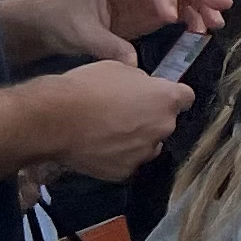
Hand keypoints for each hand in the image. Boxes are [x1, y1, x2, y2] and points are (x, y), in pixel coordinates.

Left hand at [6, 0, 227, 68]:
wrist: (55, 23)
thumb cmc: (65, 21)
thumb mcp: (82, 35)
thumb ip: (108, 48)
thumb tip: (134, 66)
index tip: (171, 18)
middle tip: (222, 5)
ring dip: (202, 6)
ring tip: (217, 23)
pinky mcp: (152, 10)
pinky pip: (179, 9)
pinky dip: (194, 17)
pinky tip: (202, 32)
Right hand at [31, 60, 191, 180]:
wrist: (54, 120)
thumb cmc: (85, 88)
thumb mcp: (119, 68)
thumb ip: (140, 81)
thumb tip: (142, 87)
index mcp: (167, 99)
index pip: (186, 98)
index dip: (172, 96)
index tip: (160, 97)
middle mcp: (163, 127)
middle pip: (166, 123)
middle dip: (151, 119)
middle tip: (124, 114)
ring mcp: (145, 152)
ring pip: (148, 146)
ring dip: (137, 140)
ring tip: (109, 133)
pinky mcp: (125, 172)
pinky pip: (127, 163)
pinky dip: (118, 158)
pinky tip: (99, 148)